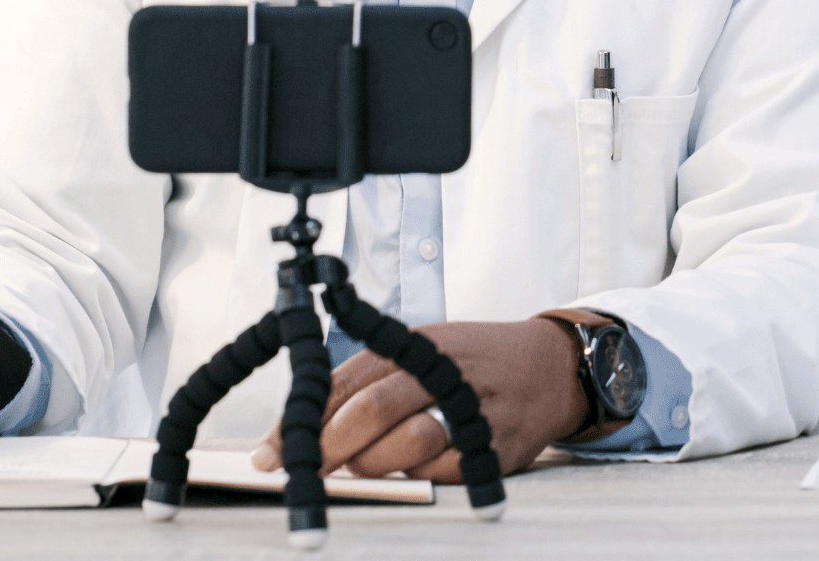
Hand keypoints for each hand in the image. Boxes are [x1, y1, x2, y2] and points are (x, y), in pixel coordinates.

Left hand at [250, 319, 585, 483]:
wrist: (549, 368)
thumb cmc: (471, 363)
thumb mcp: (421, 350)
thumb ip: (367, 382)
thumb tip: (302, 430)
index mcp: (417, 342)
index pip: (347, 379)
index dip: (302, 420)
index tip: (270, 452)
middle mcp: (443, 370)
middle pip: (372, 412)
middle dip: (329, 448)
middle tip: (304, 472)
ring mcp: (471, 409)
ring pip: (403, 448)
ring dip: (372, 465)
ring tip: (367, 464)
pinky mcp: (493, 448)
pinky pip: (437, 474)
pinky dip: (415, 477)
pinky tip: (413, 467)